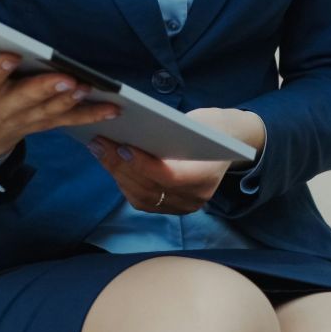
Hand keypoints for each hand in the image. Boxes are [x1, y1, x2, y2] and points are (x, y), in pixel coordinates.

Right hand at [0, 42, 120, 159]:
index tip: (10, 55)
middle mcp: (6, 110)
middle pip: (27, 99)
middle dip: (47, 89)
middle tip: (67, 78)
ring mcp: (28, 120)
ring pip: (52, 111)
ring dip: (72, 101)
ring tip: (89, 87)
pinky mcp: (46, 123)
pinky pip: (70, 120)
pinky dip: (93, 114)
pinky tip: (114, 108)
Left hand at [88, 107, 266, 214]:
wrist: (230, 143)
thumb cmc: (211, 127)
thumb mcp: (197, 123)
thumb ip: (170, 132)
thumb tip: (130, 128)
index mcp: (207, 174)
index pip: (170, 177)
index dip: (144, 165)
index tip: (122, 147)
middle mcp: (196, 197)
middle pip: (151, 188)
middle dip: (121, 166)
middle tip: (99, 143)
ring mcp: (184, 206)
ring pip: (142, 197)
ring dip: (118, 174)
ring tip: (101, 151)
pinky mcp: (172, 208)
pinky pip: (143, 201)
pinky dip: (125, 183)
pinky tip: (112, 164)